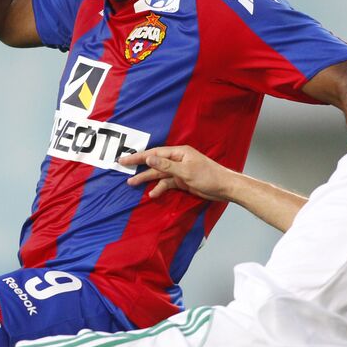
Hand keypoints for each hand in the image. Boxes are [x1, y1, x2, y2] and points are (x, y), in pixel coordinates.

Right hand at [121, 145, 238, 201]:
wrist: (224, 188)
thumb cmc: (208, 176)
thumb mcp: (185, 171)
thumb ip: (166, 165)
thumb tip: (149, 157)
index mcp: (179, 152)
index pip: (154, 153)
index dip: (139, 156)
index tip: (125, 159)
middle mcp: (177, 160)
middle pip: (154, 162)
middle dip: (139, 166)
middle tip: (122, 166)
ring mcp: (179, 171)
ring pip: (159, 174)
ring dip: (147, 179)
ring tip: (132, 183)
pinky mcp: (182, 181)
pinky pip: (166, 183)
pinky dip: (159, 188)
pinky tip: (152, 194)